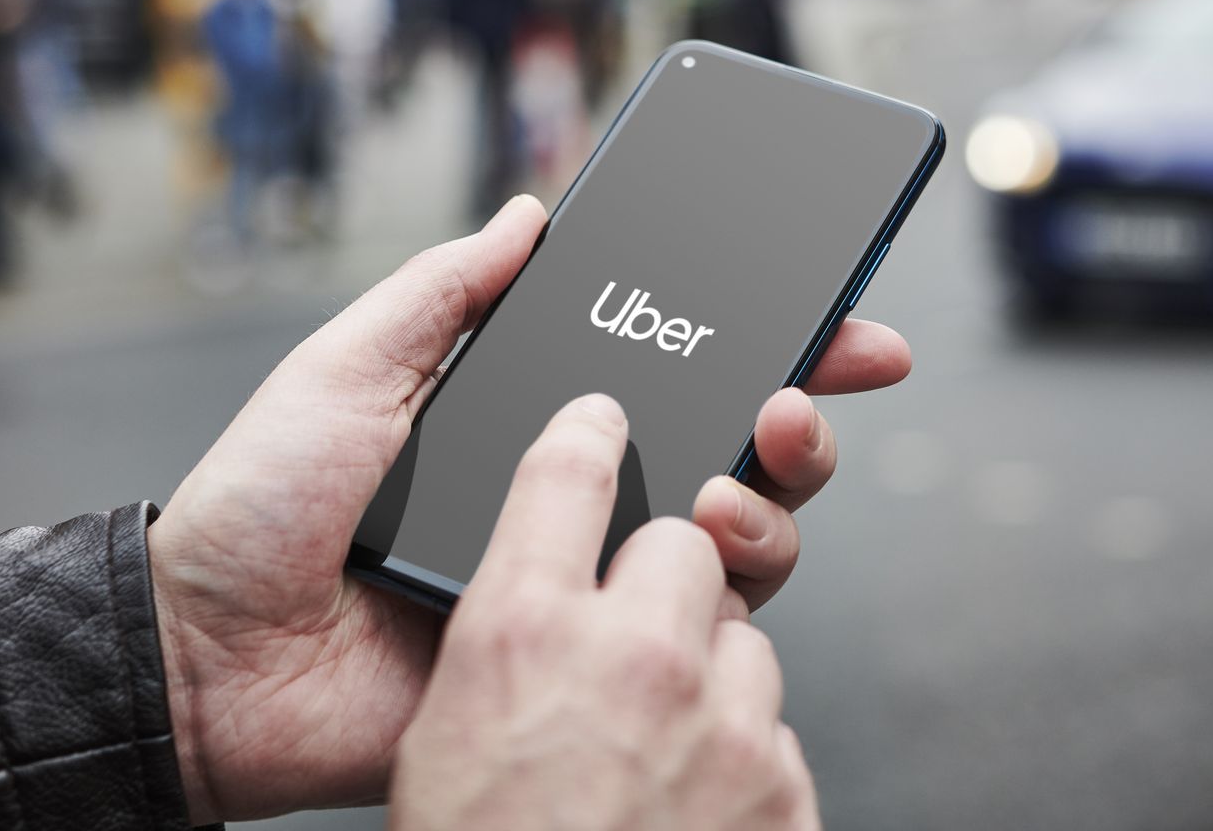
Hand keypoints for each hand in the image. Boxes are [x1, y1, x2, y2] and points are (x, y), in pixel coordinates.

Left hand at [148, 195, 908, 820]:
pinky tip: (708, 550)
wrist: (210, 657)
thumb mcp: (348, 369)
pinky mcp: (581, 664)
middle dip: (802, 411)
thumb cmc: (262, 507)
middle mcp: (576, 499)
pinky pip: (692, 633)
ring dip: (774, 495)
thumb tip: (531, 211)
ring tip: (737, 472)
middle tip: (815, 384)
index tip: (831, 311)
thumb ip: (445, 292)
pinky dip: (728, 591)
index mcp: (530, 426)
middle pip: (730, 451)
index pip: (667, 372)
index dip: (758, 341)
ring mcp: (586, 583)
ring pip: (736, 540)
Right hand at [393, 395, 818, 830]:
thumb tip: (536, 599)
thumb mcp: (431, 737)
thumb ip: (493, 641)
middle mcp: (634, 662)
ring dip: (709, 677)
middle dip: (672, 572)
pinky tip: (689, 793)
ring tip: (652, 739)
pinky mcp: (781, 796)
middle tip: (637, 633)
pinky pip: (774, 735)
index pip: (568, 474)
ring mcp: (723, 730)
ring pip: (745, 641)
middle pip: (689, 542)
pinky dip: (738, 758)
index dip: (589, 433)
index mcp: (524, 635)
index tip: (603, 419)